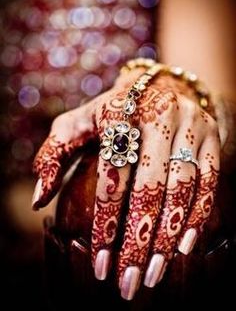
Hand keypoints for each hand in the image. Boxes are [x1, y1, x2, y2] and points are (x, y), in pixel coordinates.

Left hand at [32, 69, 219, 299]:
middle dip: (138, 239)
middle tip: (129, 281)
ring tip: (153, 272)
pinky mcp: (211, 136)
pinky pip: (209, 180)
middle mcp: (159, 115)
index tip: (100, 262)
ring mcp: (190, 124)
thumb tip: (39, 199)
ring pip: (181, 186)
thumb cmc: (112, 110)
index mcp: (121, 111)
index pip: (112, 175)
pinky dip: (198, 215)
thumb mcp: (77, 122)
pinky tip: (183, 245)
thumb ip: (55, 154)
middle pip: (149, 186)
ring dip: (168, 235)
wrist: (158, 87)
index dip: (106, 222)